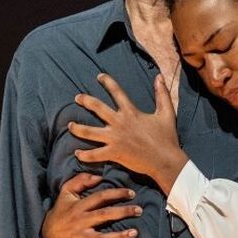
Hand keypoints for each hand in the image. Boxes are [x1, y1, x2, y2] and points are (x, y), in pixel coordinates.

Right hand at [41, 170, 140, 237]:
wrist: (47, 232)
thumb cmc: (61, 210)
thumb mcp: (66, 192)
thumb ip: (80, 180)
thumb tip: (98, 176)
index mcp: (79, 206)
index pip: (100, 197)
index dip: (116, 194)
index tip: (132, 193)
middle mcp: (81, 221)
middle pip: (103, 215)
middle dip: (122, 212)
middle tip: (139, 210)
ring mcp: (80, 237)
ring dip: (118, 237)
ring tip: (134, 233)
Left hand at [72, 74, 187, 189]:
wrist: (165, 160)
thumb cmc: (166, 138)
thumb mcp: (167, 113)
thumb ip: (162, 94)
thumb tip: (159, 77)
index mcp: (131, 112)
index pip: (116, 92)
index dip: (107, 82)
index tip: (99, 76)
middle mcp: (120, 123)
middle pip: (97, 108)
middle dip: (85, 101)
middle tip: (77, 98)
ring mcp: (115, 138)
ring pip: (89, 132)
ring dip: (77, 128)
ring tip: (70, 125)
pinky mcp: (114, 153)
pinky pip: (95, 154)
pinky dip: (85, 155)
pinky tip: (77, 153)